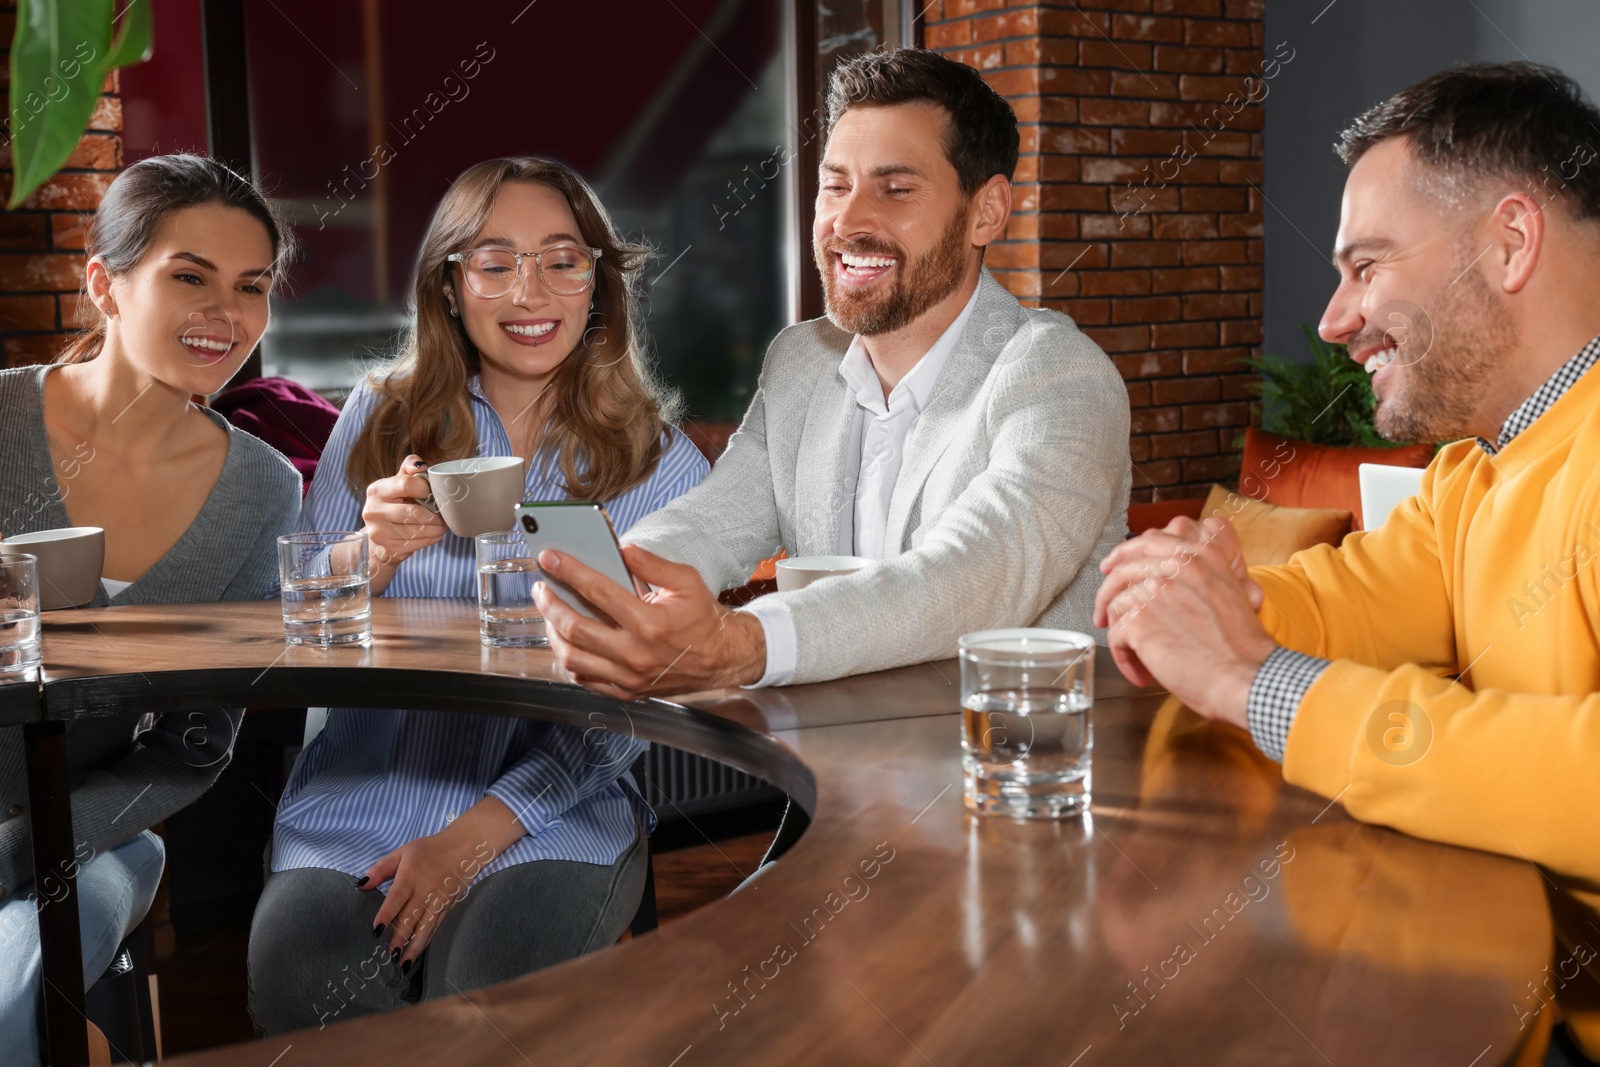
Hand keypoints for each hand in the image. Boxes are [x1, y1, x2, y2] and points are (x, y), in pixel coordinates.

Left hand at [360, 817, 504, 970]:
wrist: (465, 847)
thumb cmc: (429, 849)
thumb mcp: (402, 852)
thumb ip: (381, 869)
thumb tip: (360, 885)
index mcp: (411, 875)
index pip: (396, 898)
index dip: (387, 915)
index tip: (376, 931)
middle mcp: (425, 890)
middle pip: (411, 917)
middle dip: (399, 938)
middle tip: (388, 957)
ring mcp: (438, 900)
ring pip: (425, 927)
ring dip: (414, 946)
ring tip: (403, 964)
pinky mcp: (448, 906)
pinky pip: (436, 926)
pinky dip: (427, 941)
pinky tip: (418, 952)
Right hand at [361, 455, 446, 593]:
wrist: (380, 534)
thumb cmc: (394, 504)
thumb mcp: (398, 482)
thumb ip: (410, 468)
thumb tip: (421, 465)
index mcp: (376, 490)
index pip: (406, 484)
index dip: (426, 488)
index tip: (435, 493)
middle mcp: (373, 511)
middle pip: (413, 512)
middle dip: (434, 514)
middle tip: (444, 514)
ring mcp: (379, 532)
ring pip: (417, 530)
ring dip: (436, 528)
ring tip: (442, 525)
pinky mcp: (388, 549)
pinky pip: (416, 544)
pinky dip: (431, 539)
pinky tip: (435, 534)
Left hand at [535, 544, 766, 699]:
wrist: (722, 658)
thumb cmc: (703, 619)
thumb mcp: (687, 581)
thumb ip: (653, 564)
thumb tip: (623, 549)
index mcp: (650, 623)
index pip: (598, 592)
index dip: (569, 571)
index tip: (550, 558)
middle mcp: (635, 653)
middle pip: (575, 627)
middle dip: (550, 603)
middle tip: (541, 588)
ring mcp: (629, 677)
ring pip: (573, 657)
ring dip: (553, 633)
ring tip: (550, 614)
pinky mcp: (627, 691)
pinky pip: (585, 680)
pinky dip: (570, 660)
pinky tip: (567, 642)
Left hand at [1092, 516, 1275, 727]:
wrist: (1247, 677)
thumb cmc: (1243, 647)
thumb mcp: (1233, 594)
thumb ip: (1202, 578)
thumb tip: (1170, 581)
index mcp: (1203, 554)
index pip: (1153, 539)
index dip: (1129, 552)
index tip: (1118, 563)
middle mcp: (1178, 564)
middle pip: (1126, 563)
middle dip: (1109, 583)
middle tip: (1103, 604)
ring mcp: (1157, 589)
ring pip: (1116, 601)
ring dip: (1119, 629)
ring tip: (1132, 651)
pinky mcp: (1140, 619)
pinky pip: (1115, 634)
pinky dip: (1124, 657)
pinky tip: (1142, 671)